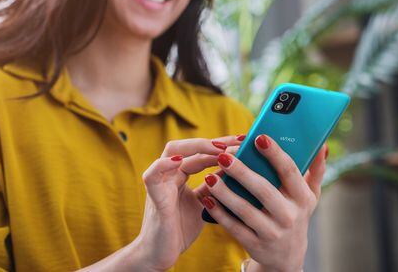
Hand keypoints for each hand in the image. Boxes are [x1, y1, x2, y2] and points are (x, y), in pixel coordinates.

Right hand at [134, 135, 243, 270]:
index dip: (222, 146)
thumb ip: (213, 186)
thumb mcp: (204, 203)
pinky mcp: (153, 196)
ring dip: (197, 147)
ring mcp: (160, 182)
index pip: (201, 152)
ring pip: (172, 151)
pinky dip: (164, 164)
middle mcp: (170, 174)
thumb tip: (235, 170)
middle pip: (188, 146)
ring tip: (220, 148)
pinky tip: (180, 160)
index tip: (244, 142)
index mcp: (180, 175)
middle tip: (238, 141)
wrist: (161, 255)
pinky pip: (153, 175)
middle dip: (214, 142)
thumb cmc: (180, 229)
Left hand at [202, 135, 327, 271]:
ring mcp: (272, 232)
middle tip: (223, 155)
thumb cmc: (295, 214)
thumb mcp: (309, 195)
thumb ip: (315, 170)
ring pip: (245, 210)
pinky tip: (207, 199)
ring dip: (226, 193)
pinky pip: (234, 227)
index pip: (289, 171)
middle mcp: (289, 215)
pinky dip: (220, 213)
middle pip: (263, 190)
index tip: (258, 137)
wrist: (288, 256)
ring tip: (210, 177)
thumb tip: (322, 143)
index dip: (275, 154)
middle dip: (242, 172)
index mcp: (302, 197)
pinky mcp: (256, 244)